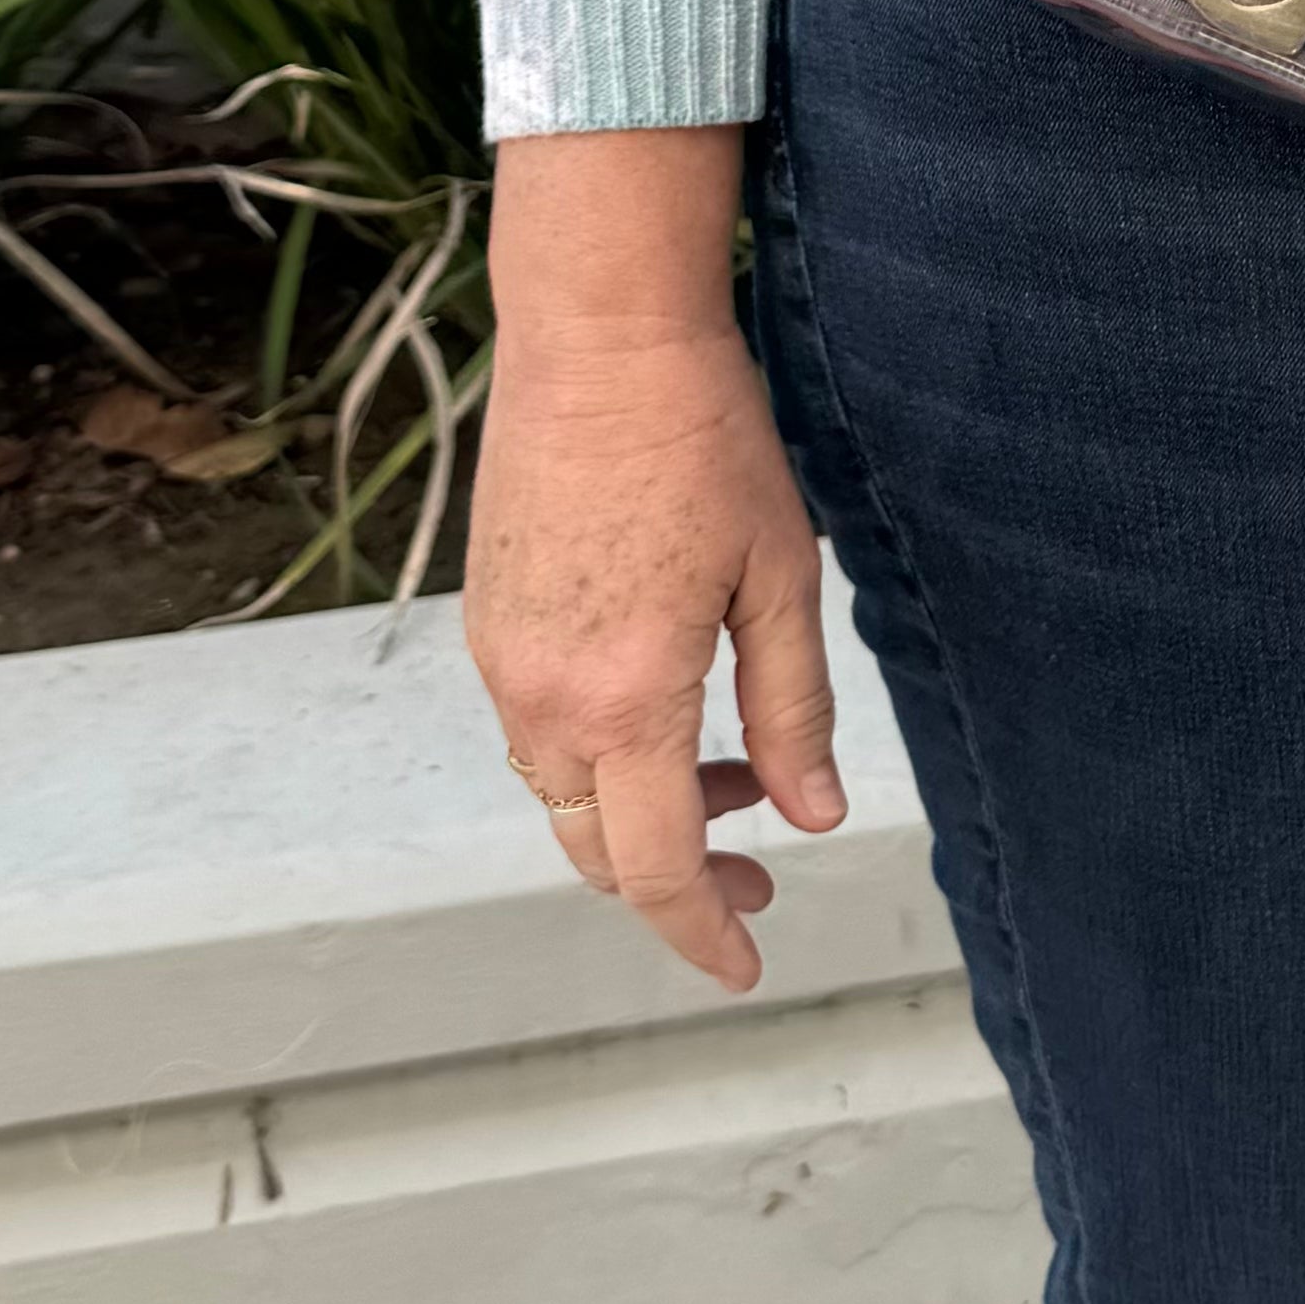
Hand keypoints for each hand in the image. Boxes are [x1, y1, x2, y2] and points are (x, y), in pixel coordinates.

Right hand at [467, 127, 843, 996]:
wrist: (598, 339)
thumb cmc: (703, 443)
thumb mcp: (779, 582)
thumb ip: (793, 712)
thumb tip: (815, 818)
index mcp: (624, 699)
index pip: (658, 866)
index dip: (704, 928)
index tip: (746, 964)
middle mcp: (543, 697)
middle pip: (597, 848)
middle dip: (677, 881)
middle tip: (761, 870)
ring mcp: (502, 659)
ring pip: (562, 794)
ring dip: (641, 813)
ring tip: (736, 773)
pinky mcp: (490, 622)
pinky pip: (538, 732)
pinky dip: (602, 756)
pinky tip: (668, 711)